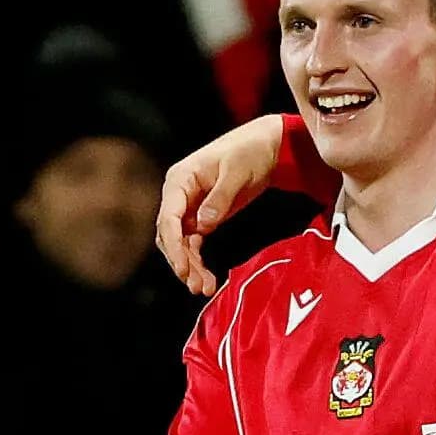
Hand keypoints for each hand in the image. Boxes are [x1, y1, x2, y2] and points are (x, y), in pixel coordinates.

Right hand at [155, 116, 285, 295]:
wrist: (267, 146)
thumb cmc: (250, 151)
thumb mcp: (237, 172)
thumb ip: (220, 198)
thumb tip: (203, 225)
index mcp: (180, 179)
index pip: (168, 217)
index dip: (174, 246)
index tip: (183, 268)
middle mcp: (178, 194)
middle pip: (169, 235)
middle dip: (181, 262)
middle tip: (195, 285)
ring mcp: (189, 207)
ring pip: (180, 244)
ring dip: (189, 266)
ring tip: (203, 288)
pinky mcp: (202, 217)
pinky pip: (193, 244)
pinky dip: (198, 261)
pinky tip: (207, 278)